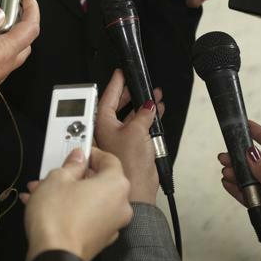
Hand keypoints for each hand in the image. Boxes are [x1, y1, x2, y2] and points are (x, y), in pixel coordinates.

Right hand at [21, 148, 131, 260]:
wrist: (54, 257)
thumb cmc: (58, 218)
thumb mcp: (57, 179)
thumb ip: (71, 165)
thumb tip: (76, 158)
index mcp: (116, 184)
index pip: (109, 159)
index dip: (91, 152)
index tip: (76, 151)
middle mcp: (120, 204)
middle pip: (100, 180)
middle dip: (74, 176)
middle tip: (56, 172)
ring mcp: (113, 224)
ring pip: (91, 199)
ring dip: (69, 193)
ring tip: (42, 191)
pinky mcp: (101, 239)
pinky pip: (88, 216)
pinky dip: (72, 210)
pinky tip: (48, 208)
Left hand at [95, 69, 162, 203]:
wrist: (138, 187)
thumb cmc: (130, 163)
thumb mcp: (137, 131)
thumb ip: (143, 114)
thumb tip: (148, 105)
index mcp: (103, 124)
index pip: (107, 98)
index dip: (115, 84)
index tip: (120, 73)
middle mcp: (109, 130)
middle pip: (118, 106)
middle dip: (130, 95)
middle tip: (137, 83)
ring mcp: (120, 138)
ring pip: (130, 116)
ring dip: (142, 106)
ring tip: (154, 95)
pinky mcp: (131, 146)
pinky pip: (139, 126)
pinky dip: (148, 118)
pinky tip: (157, 112)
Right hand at [219, 121, 260, 260]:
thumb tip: (251, 154)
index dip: (260, 134)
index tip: (246, 124)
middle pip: (259, 163)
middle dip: (241, 158)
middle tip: (225, 153)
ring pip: (251, 179)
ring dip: (238, 174)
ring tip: (225, 170)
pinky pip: (248, 195)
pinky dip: (237, 189)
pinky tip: (228, 183)